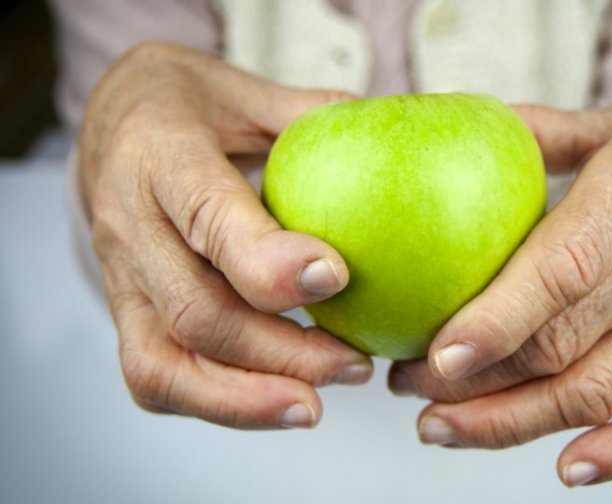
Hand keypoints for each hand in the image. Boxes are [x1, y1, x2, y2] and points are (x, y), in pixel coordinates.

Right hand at [79, 42, 372, 428]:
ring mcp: (119, 276)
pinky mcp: (125, 311)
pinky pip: (155, 377)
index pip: (207, 216)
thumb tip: (396, 135)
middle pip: (195, 310)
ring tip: (318, 403)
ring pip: (165, 361)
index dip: (267, 260)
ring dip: (248, 398)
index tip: (335, 277)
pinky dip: (218, 403)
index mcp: (160, 153)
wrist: (110, 122)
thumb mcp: (247, 89)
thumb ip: (313, 116)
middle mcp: (129, 222)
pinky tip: (281, 402)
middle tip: (353, 362)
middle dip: (280, 350)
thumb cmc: (187, 105)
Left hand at [389, 65, 611, 484]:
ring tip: (441, 426)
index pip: (567, 268)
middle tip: (406, 384)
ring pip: (596, 392)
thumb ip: (537, 132)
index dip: (502, 317)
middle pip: (564, 346)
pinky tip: (568, 470)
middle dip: (475, 381)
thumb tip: (455, 139)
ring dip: (513, 422)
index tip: (440, 352)